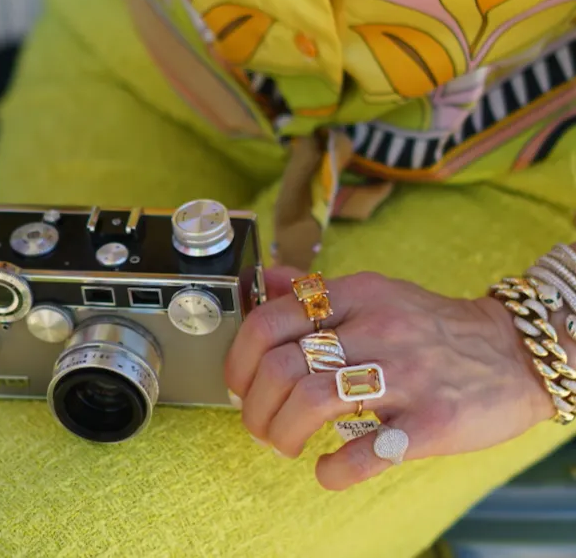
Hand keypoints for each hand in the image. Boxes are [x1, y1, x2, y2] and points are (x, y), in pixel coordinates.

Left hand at [225, 267, 558, 490]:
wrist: (512, 351)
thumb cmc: (430, 326)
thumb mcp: (374, 290)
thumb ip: (317, 290)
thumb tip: (267, 281)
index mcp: (355, 294)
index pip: (270, 320)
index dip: (240, 359)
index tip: (238, 385)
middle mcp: (375, 328)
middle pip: (283, 366)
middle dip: (254, 405)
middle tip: (258, 424)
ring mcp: (405, 374)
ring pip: (313, 400)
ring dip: (282, 433)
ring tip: (284, 445)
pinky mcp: (432, 421)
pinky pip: (368, 451)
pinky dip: (334, 468)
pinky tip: (326, 470)